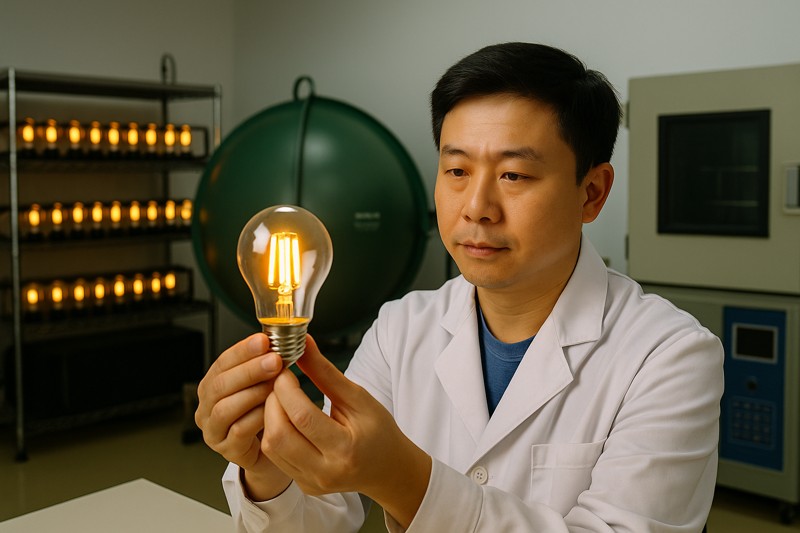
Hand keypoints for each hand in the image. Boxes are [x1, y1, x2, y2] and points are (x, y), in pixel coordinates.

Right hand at [195, 333, 291, 499]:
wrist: (275, 449)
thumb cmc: (268, 413)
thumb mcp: (265, 384)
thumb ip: (266, 363)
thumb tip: (282, 338)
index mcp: (212, 386)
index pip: (222, 363)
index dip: (242, 350)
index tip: (264, 340)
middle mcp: (207, 408)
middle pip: (220, 385)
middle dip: (249, 370)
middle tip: (275, 360)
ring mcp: (214, 431)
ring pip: (225, 408)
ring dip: (252, 393)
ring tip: (276, 385)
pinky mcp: (227, 451)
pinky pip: (238, 432)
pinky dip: (256, 418)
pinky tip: (273, 410)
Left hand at [262, 335, 431, 527]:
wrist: (388, 468)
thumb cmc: (378, 430)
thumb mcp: (358, 397)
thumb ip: (326, 372)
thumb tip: (303, 343)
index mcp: (345, 449)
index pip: (302, 416)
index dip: (286, 388)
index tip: (285, 368)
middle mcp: (326, 471)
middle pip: (279, 435)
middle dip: (273, 401)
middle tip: (279, 381)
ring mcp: (312, 482)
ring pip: (271, 447)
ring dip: (270, 416)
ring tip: (281, 397)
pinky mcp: (304, 486)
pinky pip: (276, 457)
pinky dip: (274, 431)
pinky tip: (284, 416)